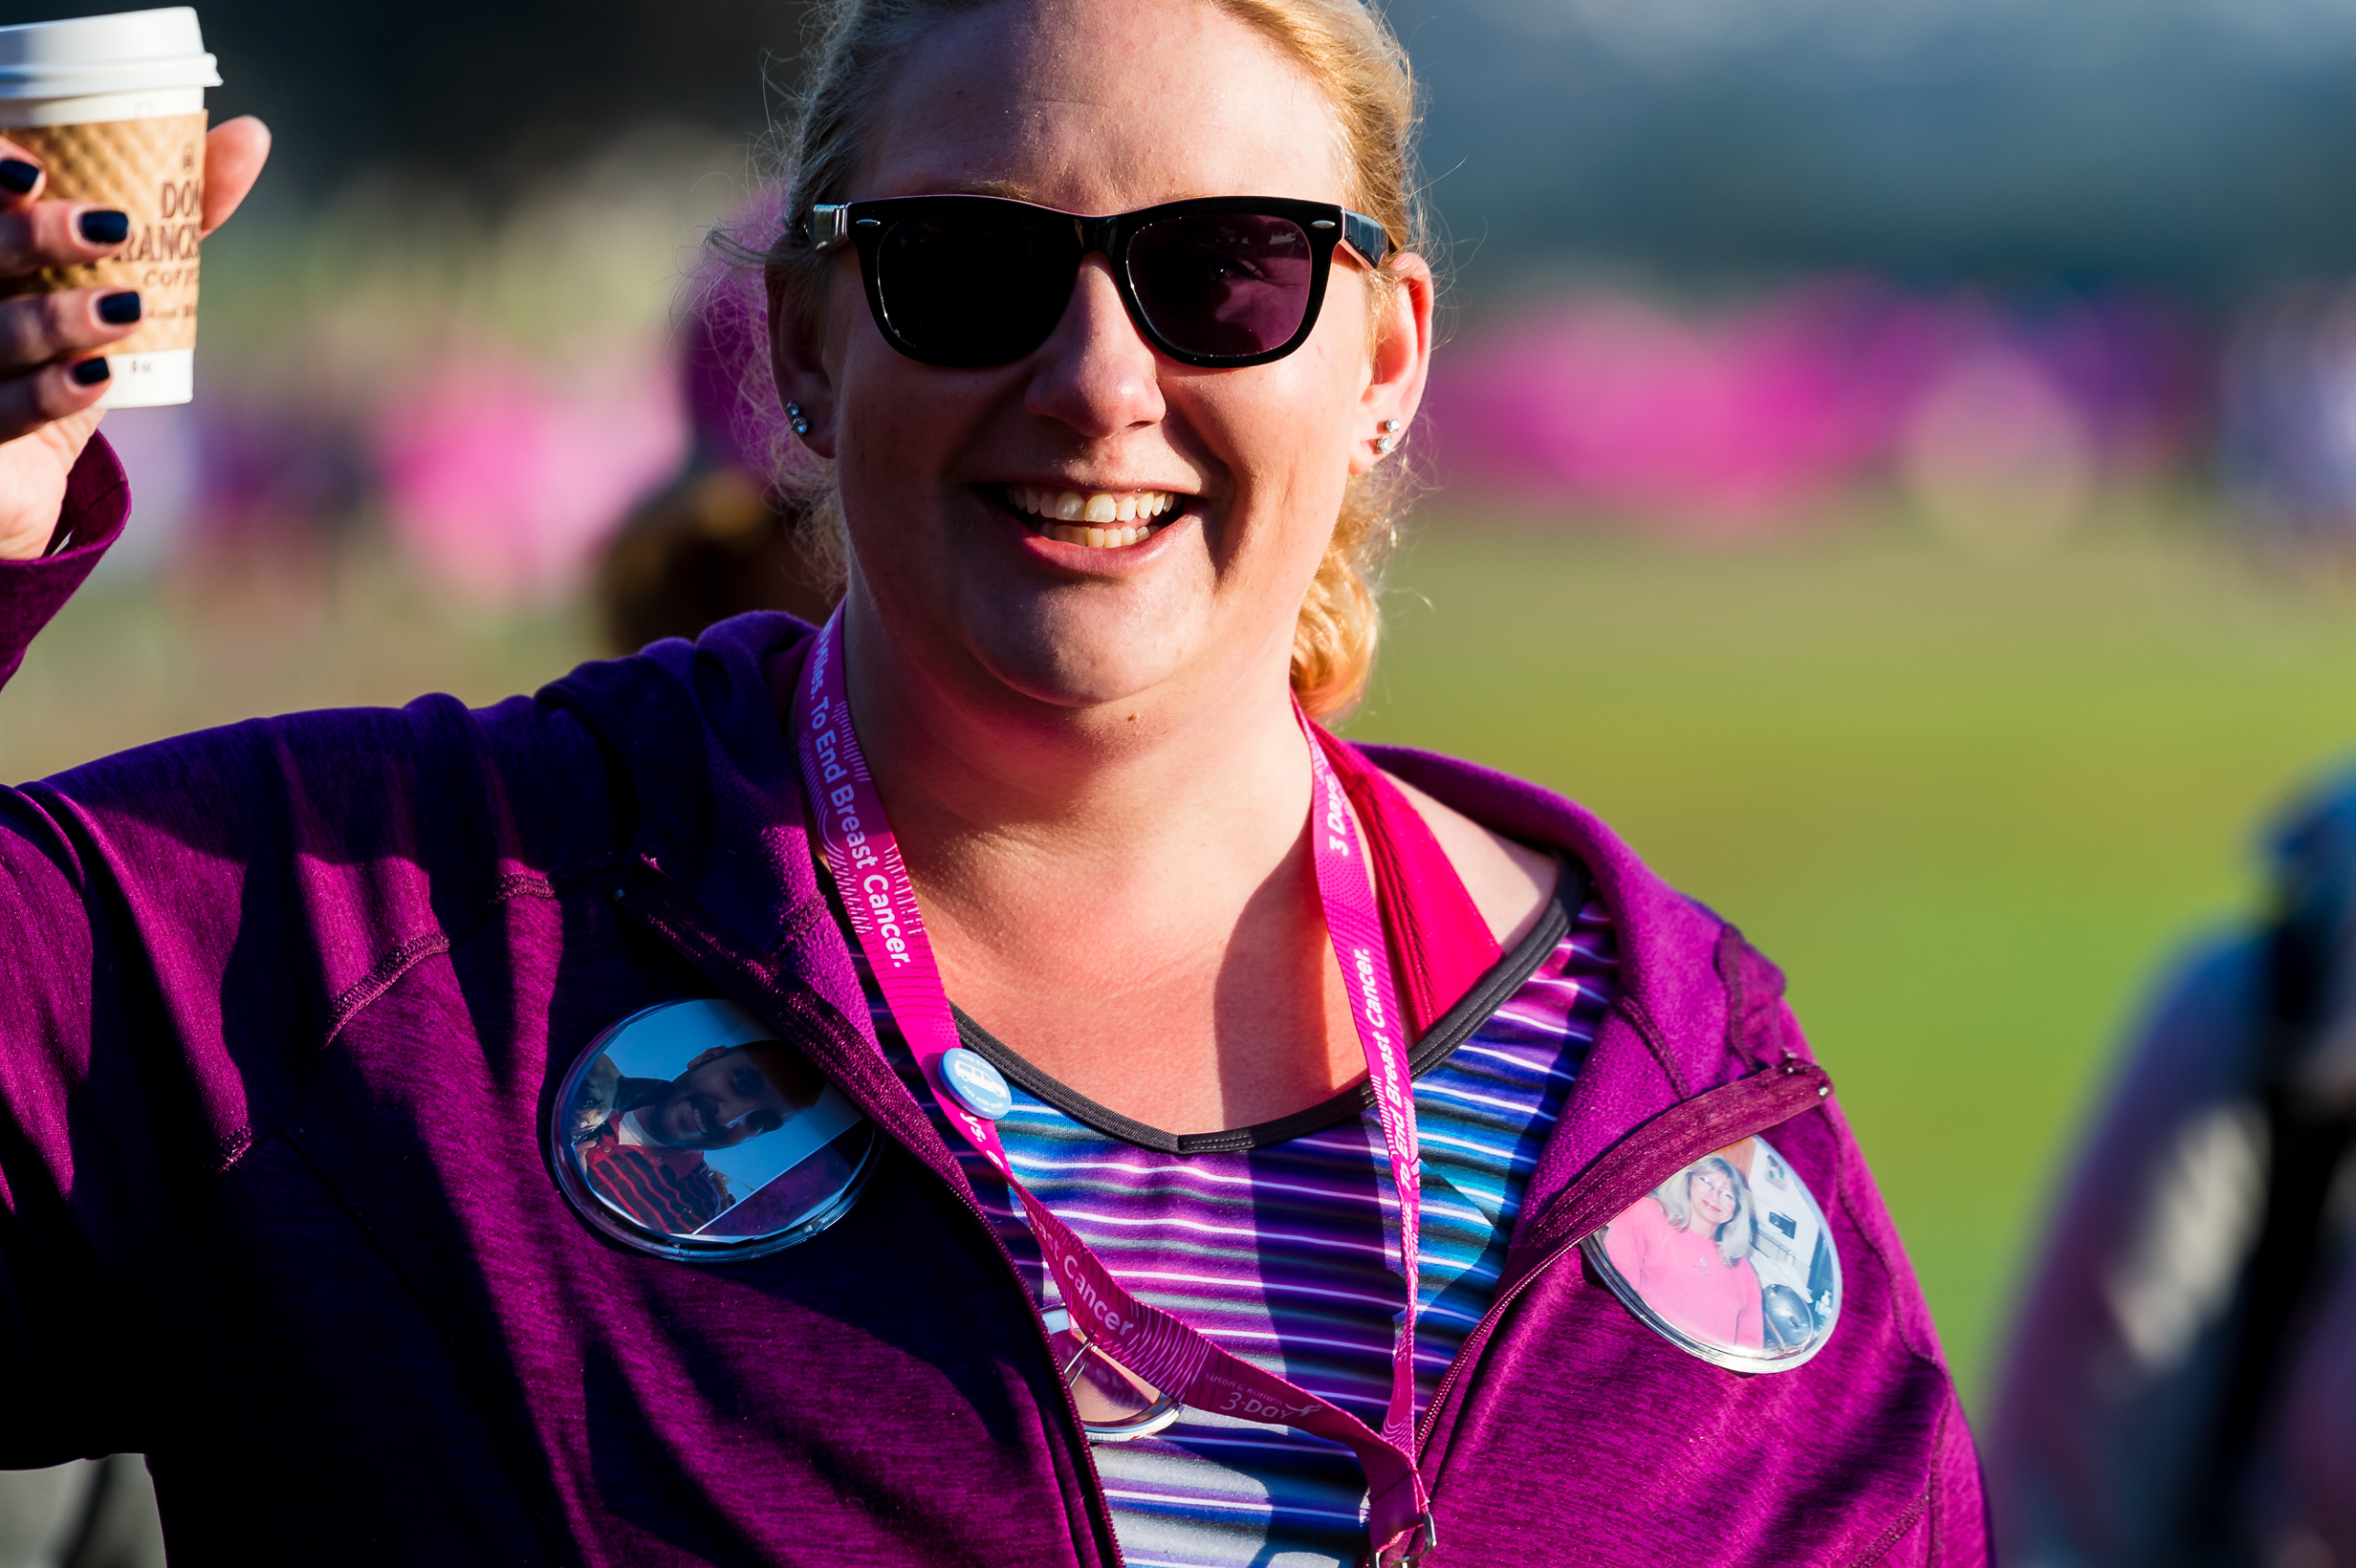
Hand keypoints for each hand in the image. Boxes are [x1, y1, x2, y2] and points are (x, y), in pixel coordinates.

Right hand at [0, 115, 269, 561]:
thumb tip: (250, 136)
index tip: (38, 173)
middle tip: (110, 230)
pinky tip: (97, 378)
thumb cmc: (63, 354)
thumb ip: (175, 215)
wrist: (15, 479)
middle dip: (31, 236)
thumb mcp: (117, 280)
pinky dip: (48, 392)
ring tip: (124, 309)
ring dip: (52, 314)